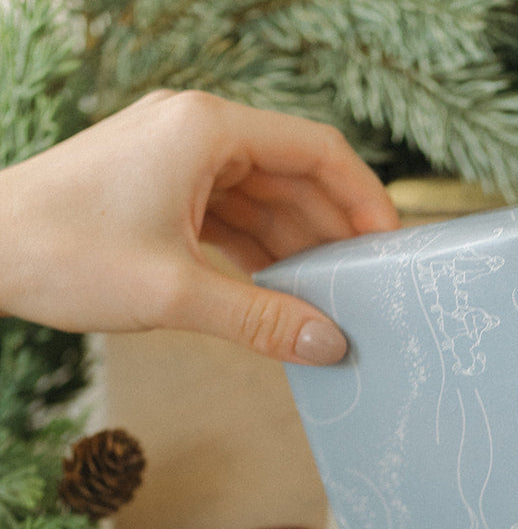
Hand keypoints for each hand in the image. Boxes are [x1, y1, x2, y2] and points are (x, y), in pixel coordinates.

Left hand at [0, 90, 398, 362]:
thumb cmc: (64, 252)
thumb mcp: (178, 292)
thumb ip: (263, 320)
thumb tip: (331, 347)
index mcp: (208, 129)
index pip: (317, 151)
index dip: (364, 200)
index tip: (390, 250)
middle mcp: (196, 131)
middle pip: (294, 175)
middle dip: (332, 232)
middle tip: (365, 289)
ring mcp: (175, 157)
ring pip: (263, 198)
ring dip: (296, 246)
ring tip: (327, 300)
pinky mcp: (158, 187)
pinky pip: (230, 214)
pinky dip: (258, 251)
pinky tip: (276, 292)